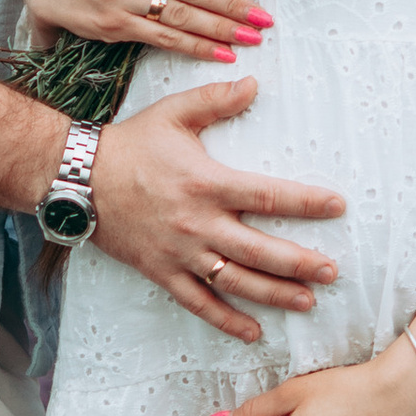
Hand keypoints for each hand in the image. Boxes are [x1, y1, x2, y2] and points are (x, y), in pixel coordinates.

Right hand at [89, 78, 343, 341]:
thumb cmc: (131, 144)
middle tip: (333, 271)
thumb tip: (253, 83)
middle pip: (260, 250)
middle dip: (300, 263)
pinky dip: (226, 320)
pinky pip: (199, 303)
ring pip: (236, 281)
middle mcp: (198, 224)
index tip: (337, 206)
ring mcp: (181, 253)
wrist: (78, 179)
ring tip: (308, 301)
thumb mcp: (174, 114)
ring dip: (275, 294)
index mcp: (207, 183)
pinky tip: (254, 332)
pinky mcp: (163, 272)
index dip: (306, 203)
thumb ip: (215, 101)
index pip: (268, 196)